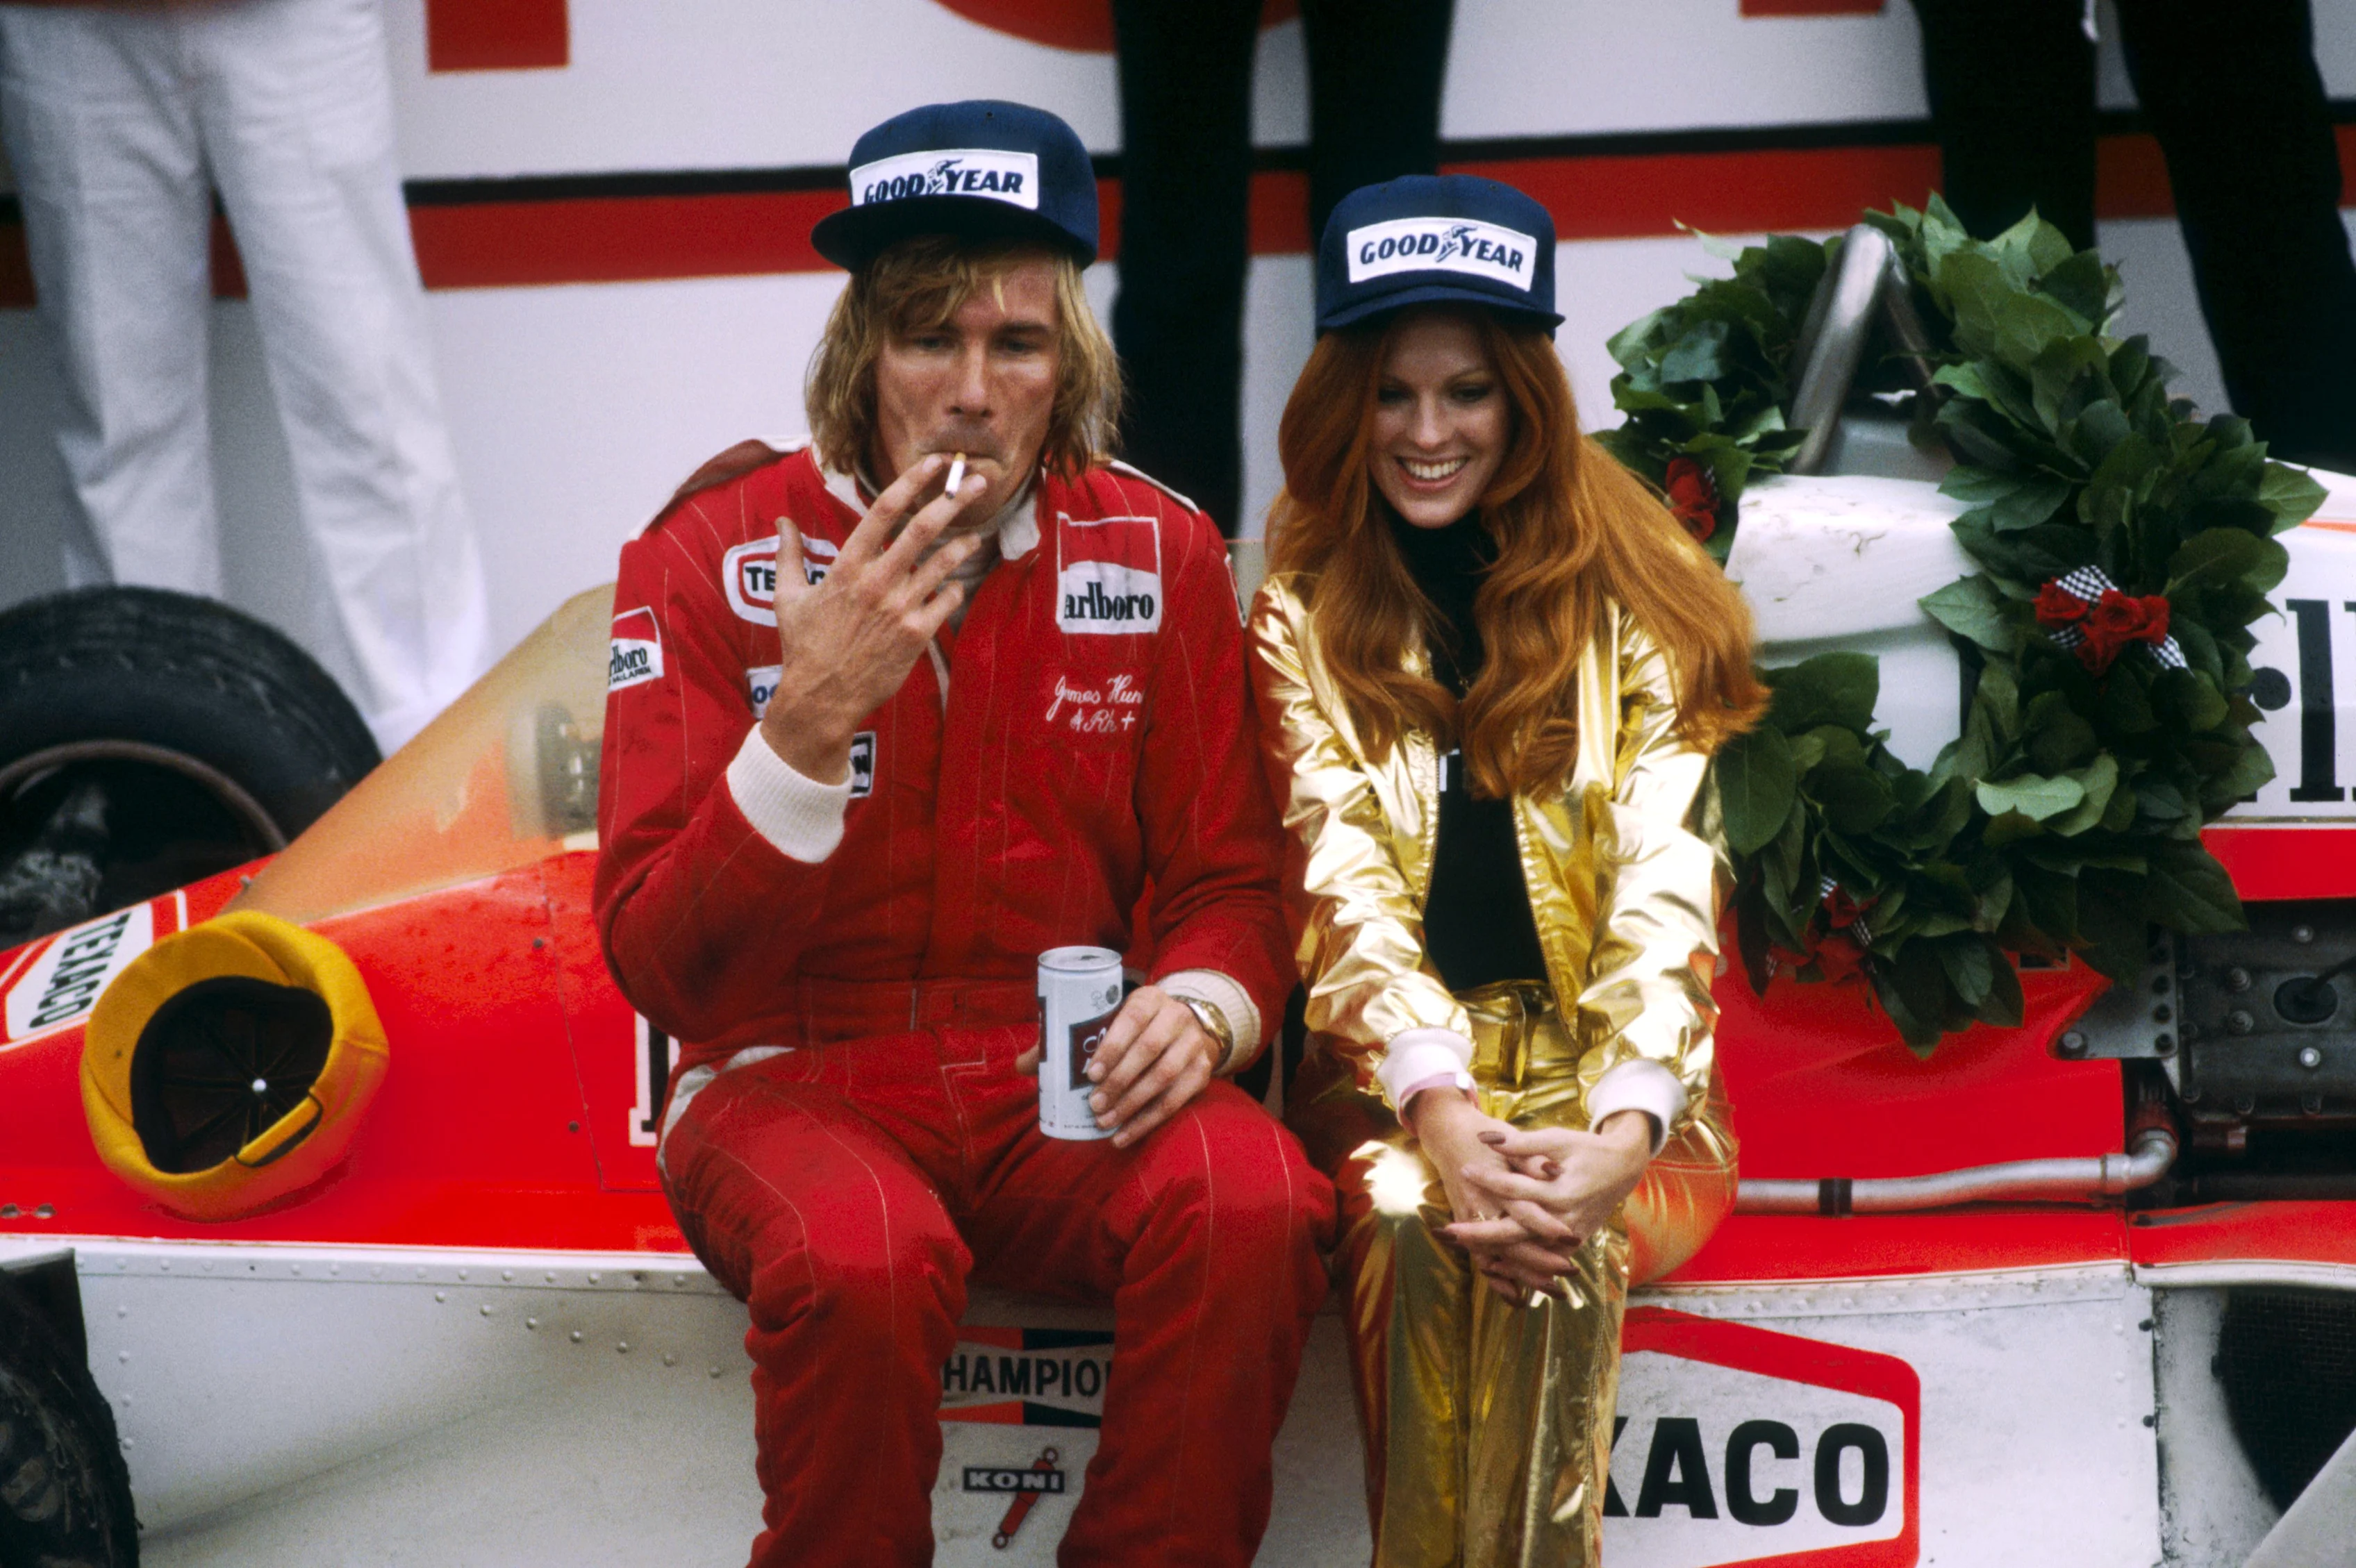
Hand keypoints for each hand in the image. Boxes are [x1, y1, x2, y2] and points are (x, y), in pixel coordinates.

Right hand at [757, 453, 984, 781]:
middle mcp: (877, 581)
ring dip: (964, 545)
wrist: (821, 697)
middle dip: (955, 500)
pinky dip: (954, 589)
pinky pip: (946, 601)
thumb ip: (788, 555)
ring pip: (944, 564)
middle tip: (979, 481)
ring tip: (976, 536)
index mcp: (846, 566)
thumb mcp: (788, 597)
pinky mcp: (916, 635)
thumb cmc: (803, 646)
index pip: (884, 509)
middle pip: (924, 528)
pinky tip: (952, 587)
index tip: (935, 463)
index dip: (913, 480)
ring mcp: (900, 608)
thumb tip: (782, 522)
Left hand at [1017, 985, 1218, 1147]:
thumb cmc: (1132, 1028)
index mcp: (1149, 998)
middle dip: (1119, 1080)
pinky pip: (1176, 1101)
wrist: (1184, 1028)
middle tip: (1094, 1104)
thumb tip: (1019, 1066)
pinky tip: (1123, 1136)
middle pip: (1150, 1049)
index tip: (1090, 1072)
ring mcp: (1194, 1045)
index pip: (1133, 1018)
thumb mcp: (1107, 1022)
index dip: (1113, 1045)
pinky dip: (1148, 1121)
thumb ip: (1067, 1040)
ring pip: (1164, 1077)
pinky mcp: (1202, 1072)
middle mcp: (1177, 1016)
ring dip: (1132, 1104)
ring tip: (1104, 1122)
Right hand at [1407, 1092, 1576, 1303]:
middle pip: (1509, 1242)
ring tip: (1554, 1290)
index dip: (1545, 1225)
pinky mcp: (1468, 1224)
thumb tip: (1552, 1170)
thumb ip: (1529, 1157)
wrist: (1448, 1134)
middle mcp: (1478, 1206)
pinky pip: (1483, 1258)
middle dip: (1539, 1261)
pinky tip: (1517, 1296)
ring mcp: (1470, 1218)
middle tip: (1568, 1271)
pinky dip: (1499, 1278)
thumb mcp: (1509, 1137)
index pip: (1521, 1210)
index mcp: (1490, 1183)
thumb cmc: (1483, 1135)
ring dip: (1523, 1275)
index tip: (1571, 1236)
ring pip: (1496, 1257)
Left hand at [1445, 1112, 1654, 1264]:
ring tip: (1463, 1248)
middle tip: (1450, 1230)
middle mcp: (1566, 1219)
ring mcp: (1571, 1236)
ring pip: (1527, 1252)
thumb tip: (1486, 1139)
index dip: (1489, 1178)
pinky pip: (1541, 1258)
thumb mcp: (1558, 1140)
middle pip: (1517, 1231)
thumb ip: (1523, 1144)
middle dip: (1481, 1233)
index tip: (1464, 1169)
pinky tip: (1492, 1262)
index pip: (1518, 1189)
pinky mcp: (1573, 1243)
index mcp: (1563, 1192)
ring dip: (1495, 1253)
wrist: (1623, 1167)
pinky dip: (1517, 1262)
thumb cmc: (1587, 1149)